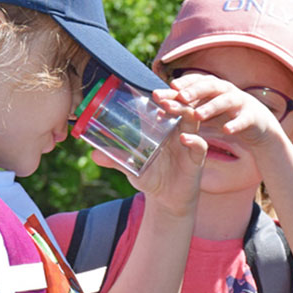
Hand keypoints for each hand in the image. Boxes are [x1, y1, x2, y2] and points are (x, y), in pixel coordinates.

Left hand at [91, 85, 205, 217]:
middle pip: (180, 107)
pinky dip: (193, 140)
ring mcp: (188, 143)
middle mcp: (177, 131)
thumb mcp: (131, 167)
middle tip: (158, 95)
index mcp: (163, 128)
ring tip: (169, 108)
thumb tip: (93, 155)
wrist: (166, 200)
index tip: (150, 91)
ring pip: (191, 120)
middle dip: (171, 98)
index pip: (164, 106)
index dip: (160, 96)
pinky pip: (199, 145)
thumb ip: (115, 159)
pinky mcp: (196, 159)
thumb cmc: (150, 177)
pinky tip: (184, 138)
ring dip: (182, 112)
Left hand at [170, 72, 286, 152]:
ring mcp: (239, 102)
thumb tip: (157, 108)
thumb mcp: (203, 110)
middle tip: (180, 97)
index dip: (183, 83)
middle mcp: (225, 90)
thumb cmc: (223, 114)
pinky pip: (243, 119)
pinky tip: (226, 130)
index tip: (168, 87)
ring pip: (225, 101)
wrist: (256, 124)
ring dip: (211, 107)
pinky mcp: (252, 116)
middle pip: (209, 86)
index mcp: (212, 87)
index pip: (195, 81)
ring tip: (198, 115)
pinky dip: (235, 124)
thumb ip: (182, 108)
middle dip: (194, 90)